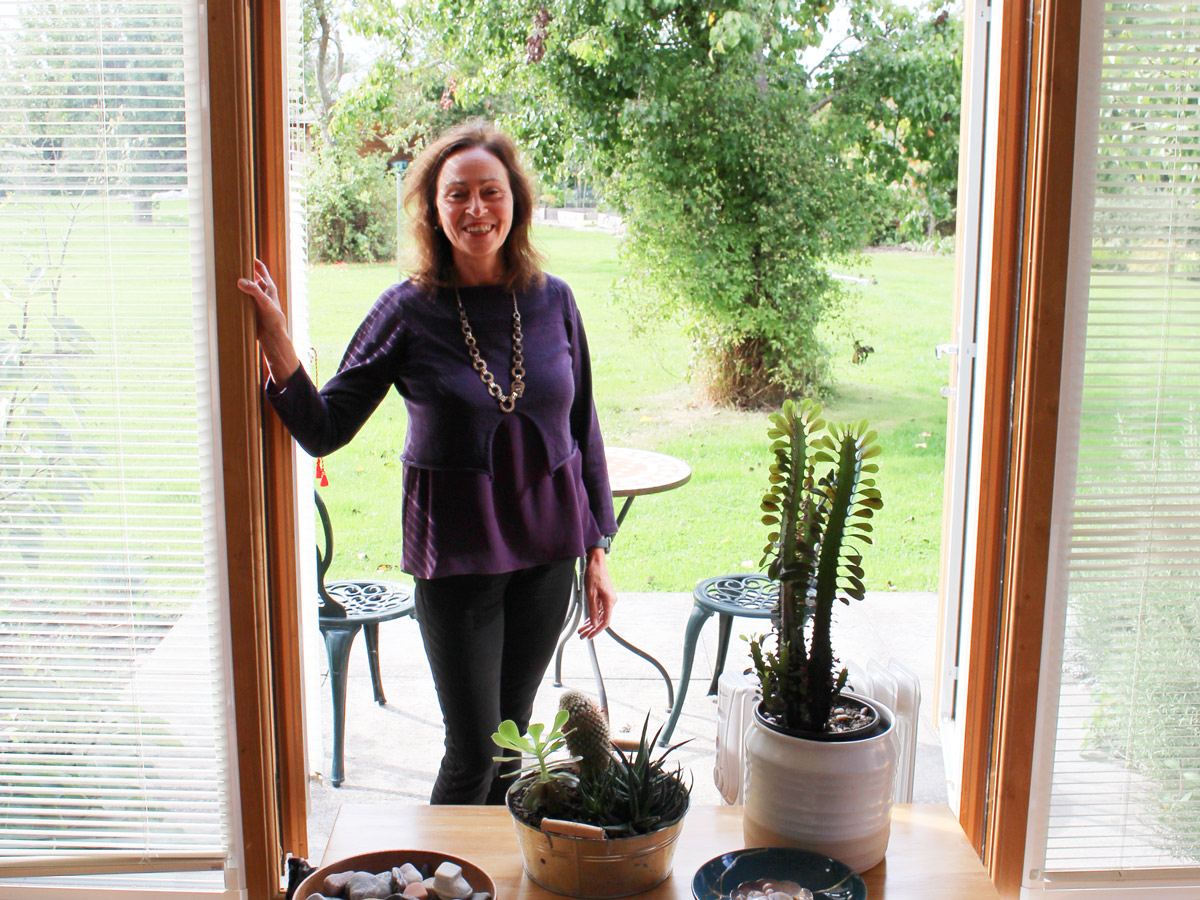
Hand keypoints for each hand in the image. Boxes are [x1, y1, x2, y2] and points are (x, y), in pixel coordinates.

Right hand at [236, 258, 299, 381]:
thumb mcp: (265, 302)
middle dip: (243, 272)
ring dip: (237, 286)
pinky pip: (241, 300)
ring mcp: (256, 300)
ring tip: (225, 279)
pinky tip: (227, 295)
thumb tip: (240, 281)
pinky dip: (236, 297)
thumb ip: (254, 291)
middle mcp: (262, 292)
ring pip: (245, 289)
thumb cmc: (274, 319)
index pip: (261, 269)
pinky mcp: (251, 309)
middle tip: (230, 266)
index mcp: (269, 287)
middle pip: (251, 278)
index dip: (254, 261)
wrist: (272, 337)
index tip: (244, 253)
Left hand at [578, 547, 616, 639]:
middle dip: (591, 629)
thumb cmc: (594, 574)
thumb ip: (593, 610)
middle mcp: (611, 601)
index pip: (605, 622)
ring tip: (582, 629)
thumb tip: (594, 623)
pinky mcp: (605, 597)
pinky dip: (593, 615)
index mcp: (609, 601)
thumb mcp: (590, 594)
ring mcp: (608, 599)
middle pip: (602, 620)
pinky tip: (587, 621)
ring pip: (600, 616)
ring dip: (591, 623)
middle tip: (582, 635)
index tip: (590, 635)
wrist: (596, 562)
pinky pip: (599, 610)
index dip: (597, 630)